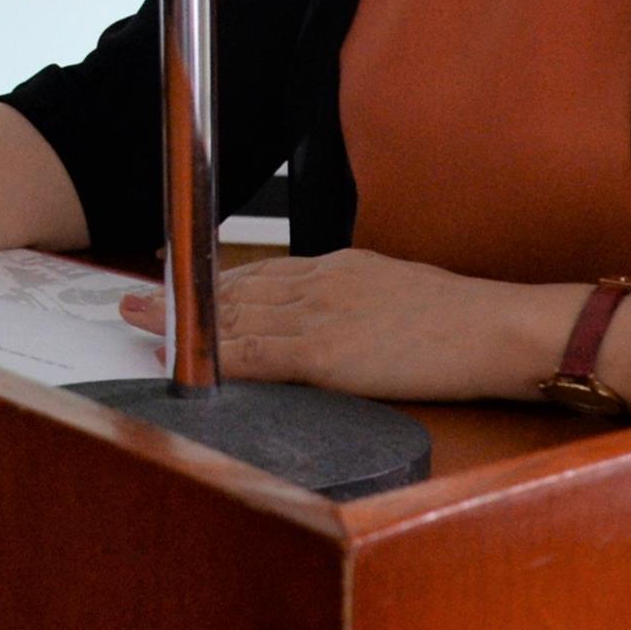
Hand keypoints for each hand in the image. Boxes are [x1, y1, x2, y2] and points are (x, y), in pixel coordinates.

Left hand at [116, 248, 575, 402]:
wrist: (499, 329)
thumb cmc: (464, 321)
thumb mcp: (400, 296)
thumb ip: (358, 307)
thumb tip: (335, 327)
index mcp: (340, 269)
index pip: (262, 276)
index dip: (213, 286)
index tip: (177, 287)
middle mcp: (321, 284)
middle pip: (235, 291)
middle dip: (181, 299)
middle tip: (132, 303)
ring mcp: (321, 316)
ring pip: (234, 318)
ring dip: (182, 324)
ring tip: (138, 324)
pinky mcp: (327, 353)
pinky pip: (257, 354)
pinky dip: (215, 356)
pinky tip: (186, 360)